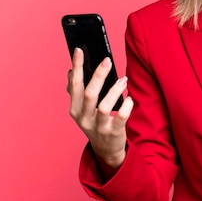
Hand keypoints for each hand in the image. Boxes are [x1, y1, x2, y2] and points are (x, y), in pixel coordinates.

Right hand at [67, 48, 133, 167]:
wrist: (106, 150)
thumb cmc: (96, 123)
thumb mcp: (83, 110)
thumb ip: (78, 92)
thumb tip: (72, 70)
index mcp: (75, 110)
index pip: (74, 85)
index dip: (76, 67)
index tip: (79, 50)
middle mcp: (84, 118)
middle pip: (89, 94)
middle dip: (97, 75)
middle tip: (107, 61)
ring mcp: (98, 127)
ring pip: (104, 106)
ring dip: (114, 90)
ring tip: (123, 80)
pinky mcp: (113, 133)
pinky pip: (120, 117)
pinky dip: (126, 106)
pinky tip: (130, 99)